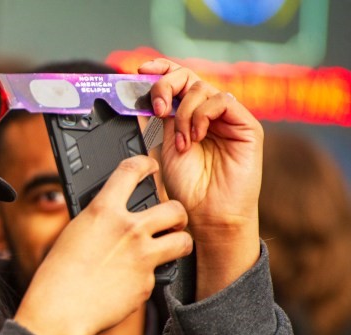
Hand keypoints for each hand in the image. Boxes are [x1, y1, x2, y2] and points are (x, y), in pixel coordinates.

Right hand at [14, 156, 191, 334]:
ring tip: (170, 246)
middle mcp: (129, 229)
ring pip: (182, 241)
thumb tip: (116, 216)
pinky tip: (131, 281)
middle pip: (174, 208)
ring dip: (179, 241)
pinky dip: (149, 276)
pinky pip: (159, 274)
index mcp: (104, 210)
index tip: (150, 168)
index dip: (145, 164)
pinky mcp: (147, 283)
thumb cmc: (58, 273)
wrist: (61, 309)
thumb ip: (101, 219)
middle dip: (176, 213)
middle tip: (171, 220)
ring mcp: (142, 257)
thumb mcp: (75, 233)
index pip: (132, 171)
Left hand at [139, 59, 262, 298]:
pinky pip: (222, 101)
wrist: (207, 215)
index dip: (160, 69)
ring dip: (183, 112)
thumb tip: (136, 97)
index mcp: (186, 116)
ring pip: (202, 88)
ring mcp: (227, 118)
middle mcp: (207, 113)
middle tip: (158, 107)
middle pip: (188, 77)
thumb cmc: (187, 189)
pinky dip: (202, 115)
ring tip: (180, 142)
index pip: (176, 81)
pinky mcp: (246, 125)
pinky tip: (194, 137)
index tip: (140, 70)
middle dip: (167, 85)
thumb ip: (153, 123)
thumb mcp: (159, 150)